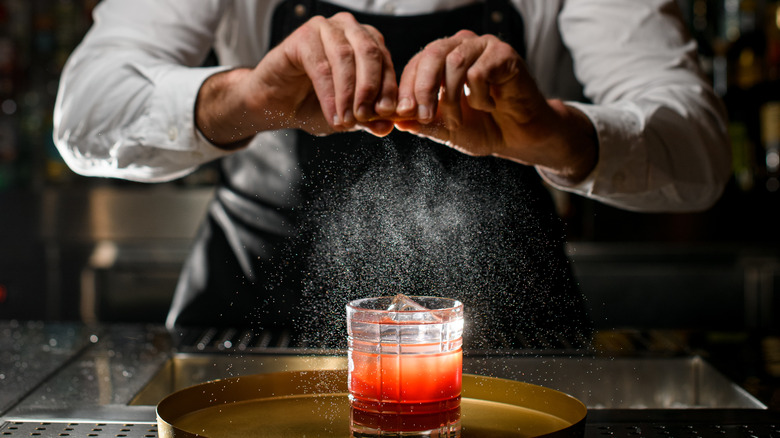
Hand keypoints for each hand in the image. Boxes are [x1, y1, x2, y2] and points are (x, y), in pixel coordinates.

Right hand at [196, 12, 397, 146]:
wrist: (275, 105)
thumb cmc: (313, 105)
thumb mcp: (348, 116)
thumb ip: (369, 119)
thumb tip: (388, 126)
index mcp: (367, 42)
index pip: (385, 62)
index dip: (388, 90)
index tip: (387, 116)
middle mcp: (348, 28)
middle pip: (369, 54)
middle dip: (370, 89)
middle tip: (366, 118)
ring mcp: (324, 28)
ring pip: (345, 57)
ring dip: (348, 93)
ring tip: (347, 121)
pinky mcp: (301, 36)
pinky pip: (321, 65)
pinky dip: (329, 94)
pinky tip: (332, 115)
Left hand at [393, 30, 596, 184]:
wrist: (520, 136)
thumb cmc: (484, 128)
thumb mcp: (447, 129)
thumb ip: (423, 124)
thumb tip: (395, 121)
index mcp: (443, 59)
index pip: (416, 63)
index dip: (406, 88)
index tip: (402, 113)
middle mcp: (461, 45)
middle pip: (431, 54)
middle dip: (422, 89)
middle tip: (424, 117)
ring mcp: (483, 46)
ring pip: (454, 62)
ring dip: (451, 98)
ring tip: (459, 121)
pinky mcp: (504, 54)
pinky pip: (479, 72)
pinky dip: (478, 97)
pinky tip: (489, 107)